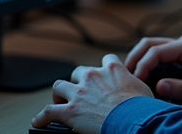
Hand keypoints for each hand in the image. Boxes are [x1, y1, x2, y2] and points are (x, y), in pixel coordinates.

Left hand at [31, 54, 152, 133]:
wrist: (132, 120)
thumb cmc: (140, 107)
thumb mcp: (143, 88)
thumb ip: (134, 83)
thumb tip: (137, 88)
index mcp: (112, 69)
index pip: (106, 59)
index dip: (104, 67)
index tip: (104, 73)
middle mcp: (92, 77)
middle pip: (79, 71)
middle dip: (78, 80)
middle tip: (80, 91)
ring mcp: (79, 93)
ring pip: (59, 86)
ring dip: (59, 93)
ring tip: (60, 101)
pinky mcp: (69, 111)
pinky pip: (48, 111)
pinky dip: (42, 117)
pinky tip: (38, 121)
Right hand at [125, 32, 181, 109]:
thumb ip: (180, 89)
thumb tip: (157, 87)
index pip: (156, 51)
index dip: (142, 65)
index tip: (135, 81)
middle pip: (149, 44)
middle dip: (135, 59)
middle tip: (124, 77)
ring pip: (152, 47)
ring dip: (139, 60)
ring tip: (130, 78)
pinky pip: (159, 54)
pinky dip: (148, 63)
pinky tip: (141, 77)